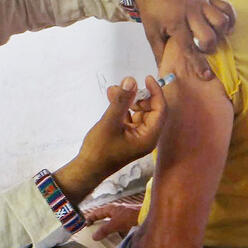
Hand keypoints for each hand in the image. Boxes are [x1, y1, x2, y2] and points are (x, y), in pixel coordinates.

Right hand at [54, 77, 166, 205]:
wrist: (87, 169)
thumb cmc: (99, 149)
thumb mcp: (110, 122)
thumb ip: (121, 100)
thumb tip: (131, 80)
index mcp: (149, 137)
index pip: (160, 110)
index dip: (155, 92)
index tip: (146, 78)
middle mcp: (147, 137)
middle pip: (151, 110)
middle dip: (138, 96)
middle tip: (123, 86)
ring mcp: (137, 137)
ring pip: (139, 112)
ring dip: (128, 100)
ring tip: (113, 91)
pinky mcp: (128, 137)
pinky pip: (130, 117)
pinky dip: (123, 108)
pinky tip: (112, 99)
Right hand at [85, 202, 141, 239]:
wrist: (145, 216)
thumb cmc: (130, 216)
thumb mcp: (114, 224)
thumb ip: (104, 230)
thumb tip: (95, 236)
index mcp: (110, 208)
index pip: (96, 212)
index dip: (90, 218)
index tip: (86, 224)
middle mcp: (115, 210)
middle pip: (103, 217)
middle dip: (98, 224)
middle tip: (94, 232)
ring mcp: (122, 215)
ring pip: (111, 222)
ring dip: (107, 229)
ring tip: (104, 236)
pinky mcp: (127, 220)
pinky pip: (118, 226)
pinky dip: (115, 231)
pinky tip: (115, 236)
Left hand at [133, 0, 234, 79]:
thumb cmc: (151, 9)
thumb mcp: (150, 32)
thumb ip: (159, 52)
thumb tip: (163, 72)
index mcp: (175, 23)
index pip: (189, 47)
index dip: (199, 63)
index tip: (207, 76)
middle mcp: (191, 13)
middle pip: (210, 35)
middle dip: (209, 47)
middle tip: (202, 48)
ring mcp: (201, 4)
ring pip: (221, 20)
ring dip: (221, 32)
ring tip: (214, 37)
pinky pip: (226, 6)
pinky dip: (230, 17)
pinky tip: (225, 26)